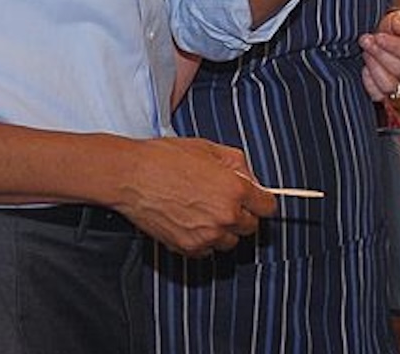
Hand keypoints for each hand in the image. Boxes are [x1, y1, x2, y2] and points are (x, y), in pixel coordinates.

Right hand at [113, 136, 276, 256]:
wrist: (131, 176)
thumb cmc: (165, 158)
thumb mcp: (208, 148)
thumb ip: (238, 164)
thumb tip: (250, 180)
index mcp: (235, 189)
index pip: (268, 207)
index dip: (260, 200)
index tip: (254, 199)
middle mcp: (225, 216)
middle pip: (250, 227)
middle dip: (240, 214)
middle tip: (221, 200)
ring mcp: (207, 235)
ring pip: (229, 241)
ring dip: (222, 229)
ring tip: (201, 210)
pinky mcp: (188, 248)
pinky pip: (207, 250)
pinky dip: (202, 240)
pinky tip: (189, 220)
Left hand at [359, 7, 399, 101]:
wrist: (388, 36)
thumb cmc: (396, 27)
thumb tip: (399, 27)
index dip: (393, 46)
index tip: (378, 36)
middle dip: (379, 53)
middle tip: (366, 40)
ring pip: (390, 86)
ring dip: (373, 68)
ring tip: (365, 53)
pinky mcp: (388, 92)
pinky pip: (378, 95)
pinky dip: (368, 83)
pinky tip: (364, 68)